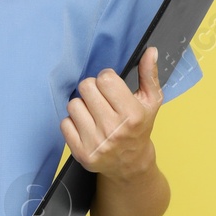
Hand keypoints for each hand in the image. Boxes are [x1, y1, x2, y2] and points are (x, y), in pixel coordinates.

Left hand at [62, 46, 161, 178]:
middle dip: (93, 90)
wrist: (131, 163)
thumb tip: (150, 51)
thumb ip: (149, 74)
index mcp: (132, 114)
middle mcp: (113, 129)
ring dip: (82, 106)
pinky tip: (86, 127)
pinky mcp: (81, 153)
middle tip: (101, 100)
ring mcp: (96, 143)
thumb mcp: (150, 101)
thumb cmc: (140, 127)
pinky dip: (73, 123)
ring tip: (94, 114)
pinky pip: (64, 123)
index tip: (111, 87)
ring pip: (73, 105)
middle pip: (86, 88)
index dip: (107, 79)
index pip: (105, 79)